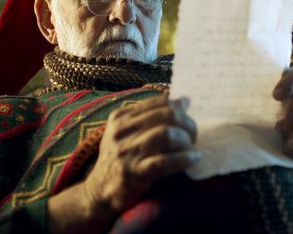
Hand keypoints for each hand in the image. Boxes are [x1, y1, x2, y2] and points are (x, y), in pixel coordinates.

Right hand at [85, 96, 198, 210]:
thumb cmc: (120, 159)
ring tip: (191, 147)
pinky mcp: (134, 173)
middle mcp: (121, 131)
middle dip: (186, 124)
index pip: (158, 103)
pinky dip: (183, 158)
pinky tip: (192, 159)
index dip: (179, 109)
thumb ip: (151, 116)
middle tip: (193, 135)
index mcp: (120, 117)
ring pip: (166, 135)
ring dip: (185, 140)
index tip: (188, 117)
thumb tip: (184, 101)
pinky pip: (164, 161)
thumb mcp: (127, 133)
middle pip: (165, 116)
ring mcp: (127, 152)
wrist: (99, 191)